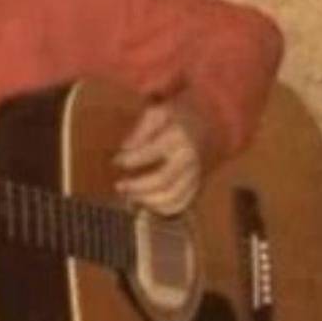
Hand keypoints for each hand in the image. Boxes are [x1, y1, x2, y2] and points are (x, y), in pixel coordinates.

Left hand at [113, 102, 203, 216]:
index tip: (116, 161)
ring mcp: (195, 174)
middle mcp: (189, 158)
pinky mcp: (197, 186)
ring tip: (131, 196)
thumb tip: (124, 149)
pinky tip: (147, 202)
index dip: (130, 160)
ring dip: (148, 200)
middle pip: (162, 180)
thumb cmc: (175, 117)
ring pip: (173, 197)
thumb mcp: (157, 112)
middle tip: (119, 186)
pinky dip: (162, 208)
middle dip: (137, 186)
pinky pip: (182, 204)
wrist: (205, 124)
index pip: (151, 152)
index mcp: (178, 136)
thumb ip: (140, 129)